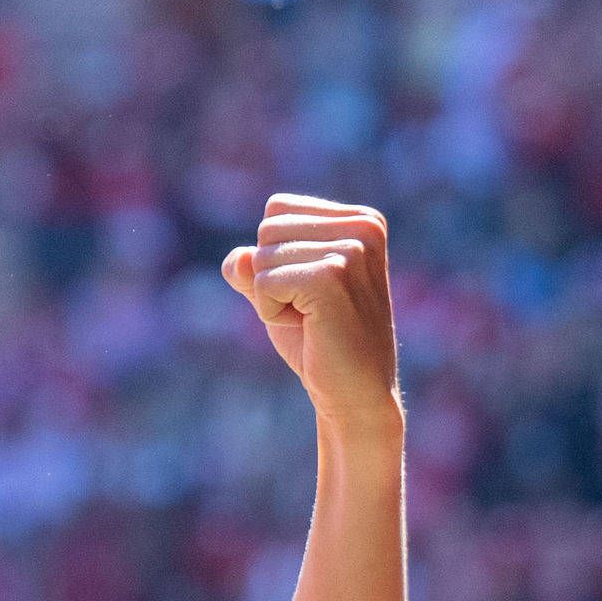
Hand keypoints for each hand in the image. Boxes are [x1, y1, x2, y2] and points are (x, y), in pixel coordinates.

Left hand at [220, 196, 400, 437]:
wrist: (354, 391)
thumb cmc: (319, 338)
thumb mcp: (280, 289)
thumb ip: (253, 263)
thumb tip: (237, 258)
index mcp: (362, 220)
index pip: (277, 209)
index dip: (277, 256)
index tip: (312, 289)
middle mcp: (364, 226)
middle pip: (267, 230)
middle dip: (271, 276)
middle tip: (311, 309)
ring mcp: (352, 250)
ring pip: (261, 257)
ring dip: (271, 296)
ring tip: (312, 318)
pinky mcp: (331, 276)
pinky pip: (261, 282)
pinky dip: (270, 311)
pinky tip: (309, 327)